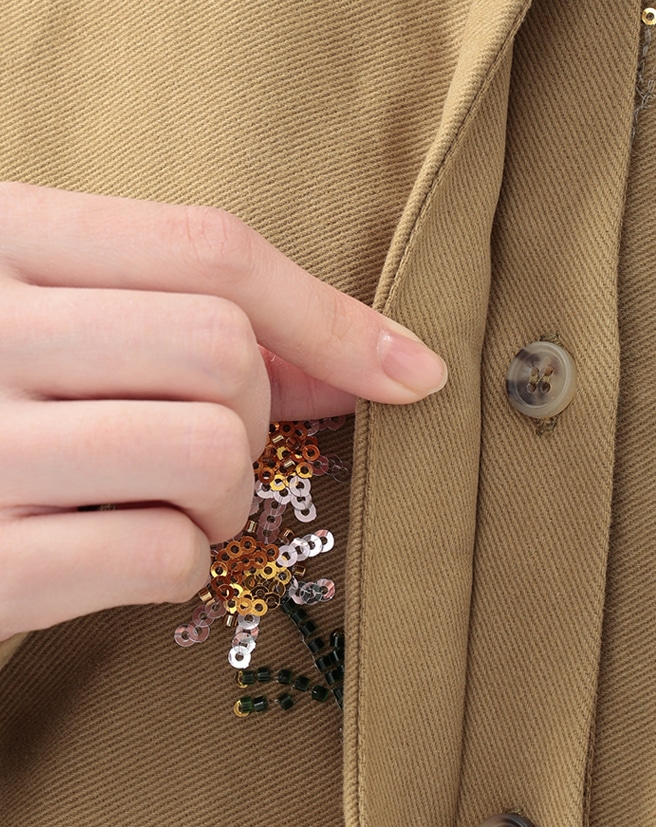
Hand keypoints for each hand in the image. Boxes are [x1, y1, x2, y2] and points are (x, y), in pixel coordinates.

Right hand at [0, 182, 446, 641]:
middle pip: (225, 354)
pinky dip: (178, 567)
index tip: (409, 373)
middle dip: (256, 418)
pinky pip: (165, 555)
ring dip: (224, 497)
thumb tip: (375, 363)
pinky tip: (124, 557)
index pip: (209, 250)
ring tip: (167, 502)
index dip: (331, 317)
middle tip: (205, 447)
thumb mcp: (67, 329)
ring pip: (210, 452)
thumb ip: (195, 324)